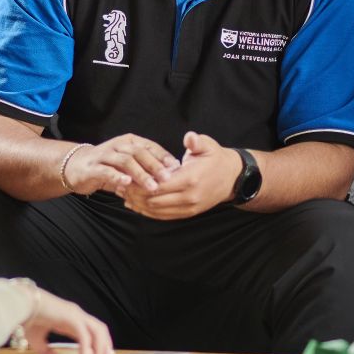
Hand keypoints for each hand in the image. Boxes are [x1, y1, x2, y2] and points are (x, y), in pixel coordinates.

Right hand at [22, 288, 112, 353]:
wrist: (19, 305)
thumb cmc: (26, 318)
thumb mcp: (37, 340)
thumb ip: (47, 353)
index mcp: (71, 318)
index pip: (93, 331)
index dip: (100, 344)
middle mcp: (77, 315)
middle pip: (101, 330)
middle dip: (106, 348)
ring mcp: (76, 315)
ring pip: (98, 332)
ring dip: (100, 350)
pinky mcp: (72, 318)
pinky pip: (84, 338)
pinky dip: (85, 352)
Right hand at [64, 134, 179, 195]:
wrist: (77, 167)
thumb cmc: (109, 166)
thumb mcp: (129, 164)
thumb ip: (146, 167)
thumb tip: (171, 175)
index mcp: (129, 141)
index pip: (150, 146)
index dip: (164, 156)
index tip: (176, 168)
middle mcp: (118, 145)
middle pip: (139, 152)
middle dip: (154, 165)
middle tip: (167, 178)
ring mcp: (104, 155)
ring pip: (125, 161)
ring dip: (140, 174)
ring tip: (152, 186)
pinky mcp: (92, 167)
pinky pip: (107, 171)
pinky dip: (118, 177)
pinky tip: (127, 184)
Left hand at [122, 132, 240, 219]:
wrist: (232, 178)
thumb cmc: (216, 158)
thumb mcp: (207, 145)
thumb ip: (196, 142)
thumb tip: (189, 137)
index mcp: (190, 179)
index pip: (158, 185)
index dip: (140, 183)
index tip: (126, 176)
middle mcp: (189, 196)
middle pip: (154, 200)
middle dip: (135, 194)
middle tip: (120, 185)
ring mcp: (189, 207)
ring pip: (157, 210)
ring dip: (138, 204)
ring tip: (124, 195)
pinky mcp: (189, 213)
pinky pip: (164, 216)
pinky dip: (148, 212)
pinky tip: (136, 205)